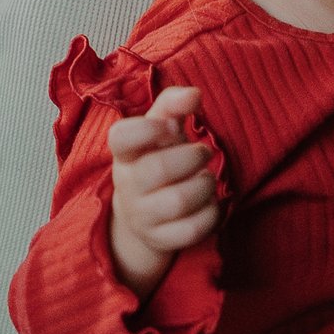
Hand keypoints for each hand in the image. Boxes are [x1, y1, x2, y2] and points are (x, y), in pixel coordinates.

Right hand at [107, 84, 220, 297]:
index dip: (148, 130)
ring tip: (208, 179)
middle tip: (204, 153)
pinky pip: (191, 230)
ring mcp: (141, 215)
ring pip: (178, 201)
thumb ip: (173, 104)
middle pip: (159, 169)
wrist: (141, 212)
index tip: (170, 128)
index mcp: (124, 153)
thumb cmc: (156, 158)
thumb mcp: (159, 129)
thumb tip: (195, 93)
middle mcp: (128, 184)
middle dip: (192, 157)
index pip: (121, 137)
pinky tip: (211, 204)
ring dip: (205, 185)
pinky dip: (211, 214)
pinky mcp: (160, 239)